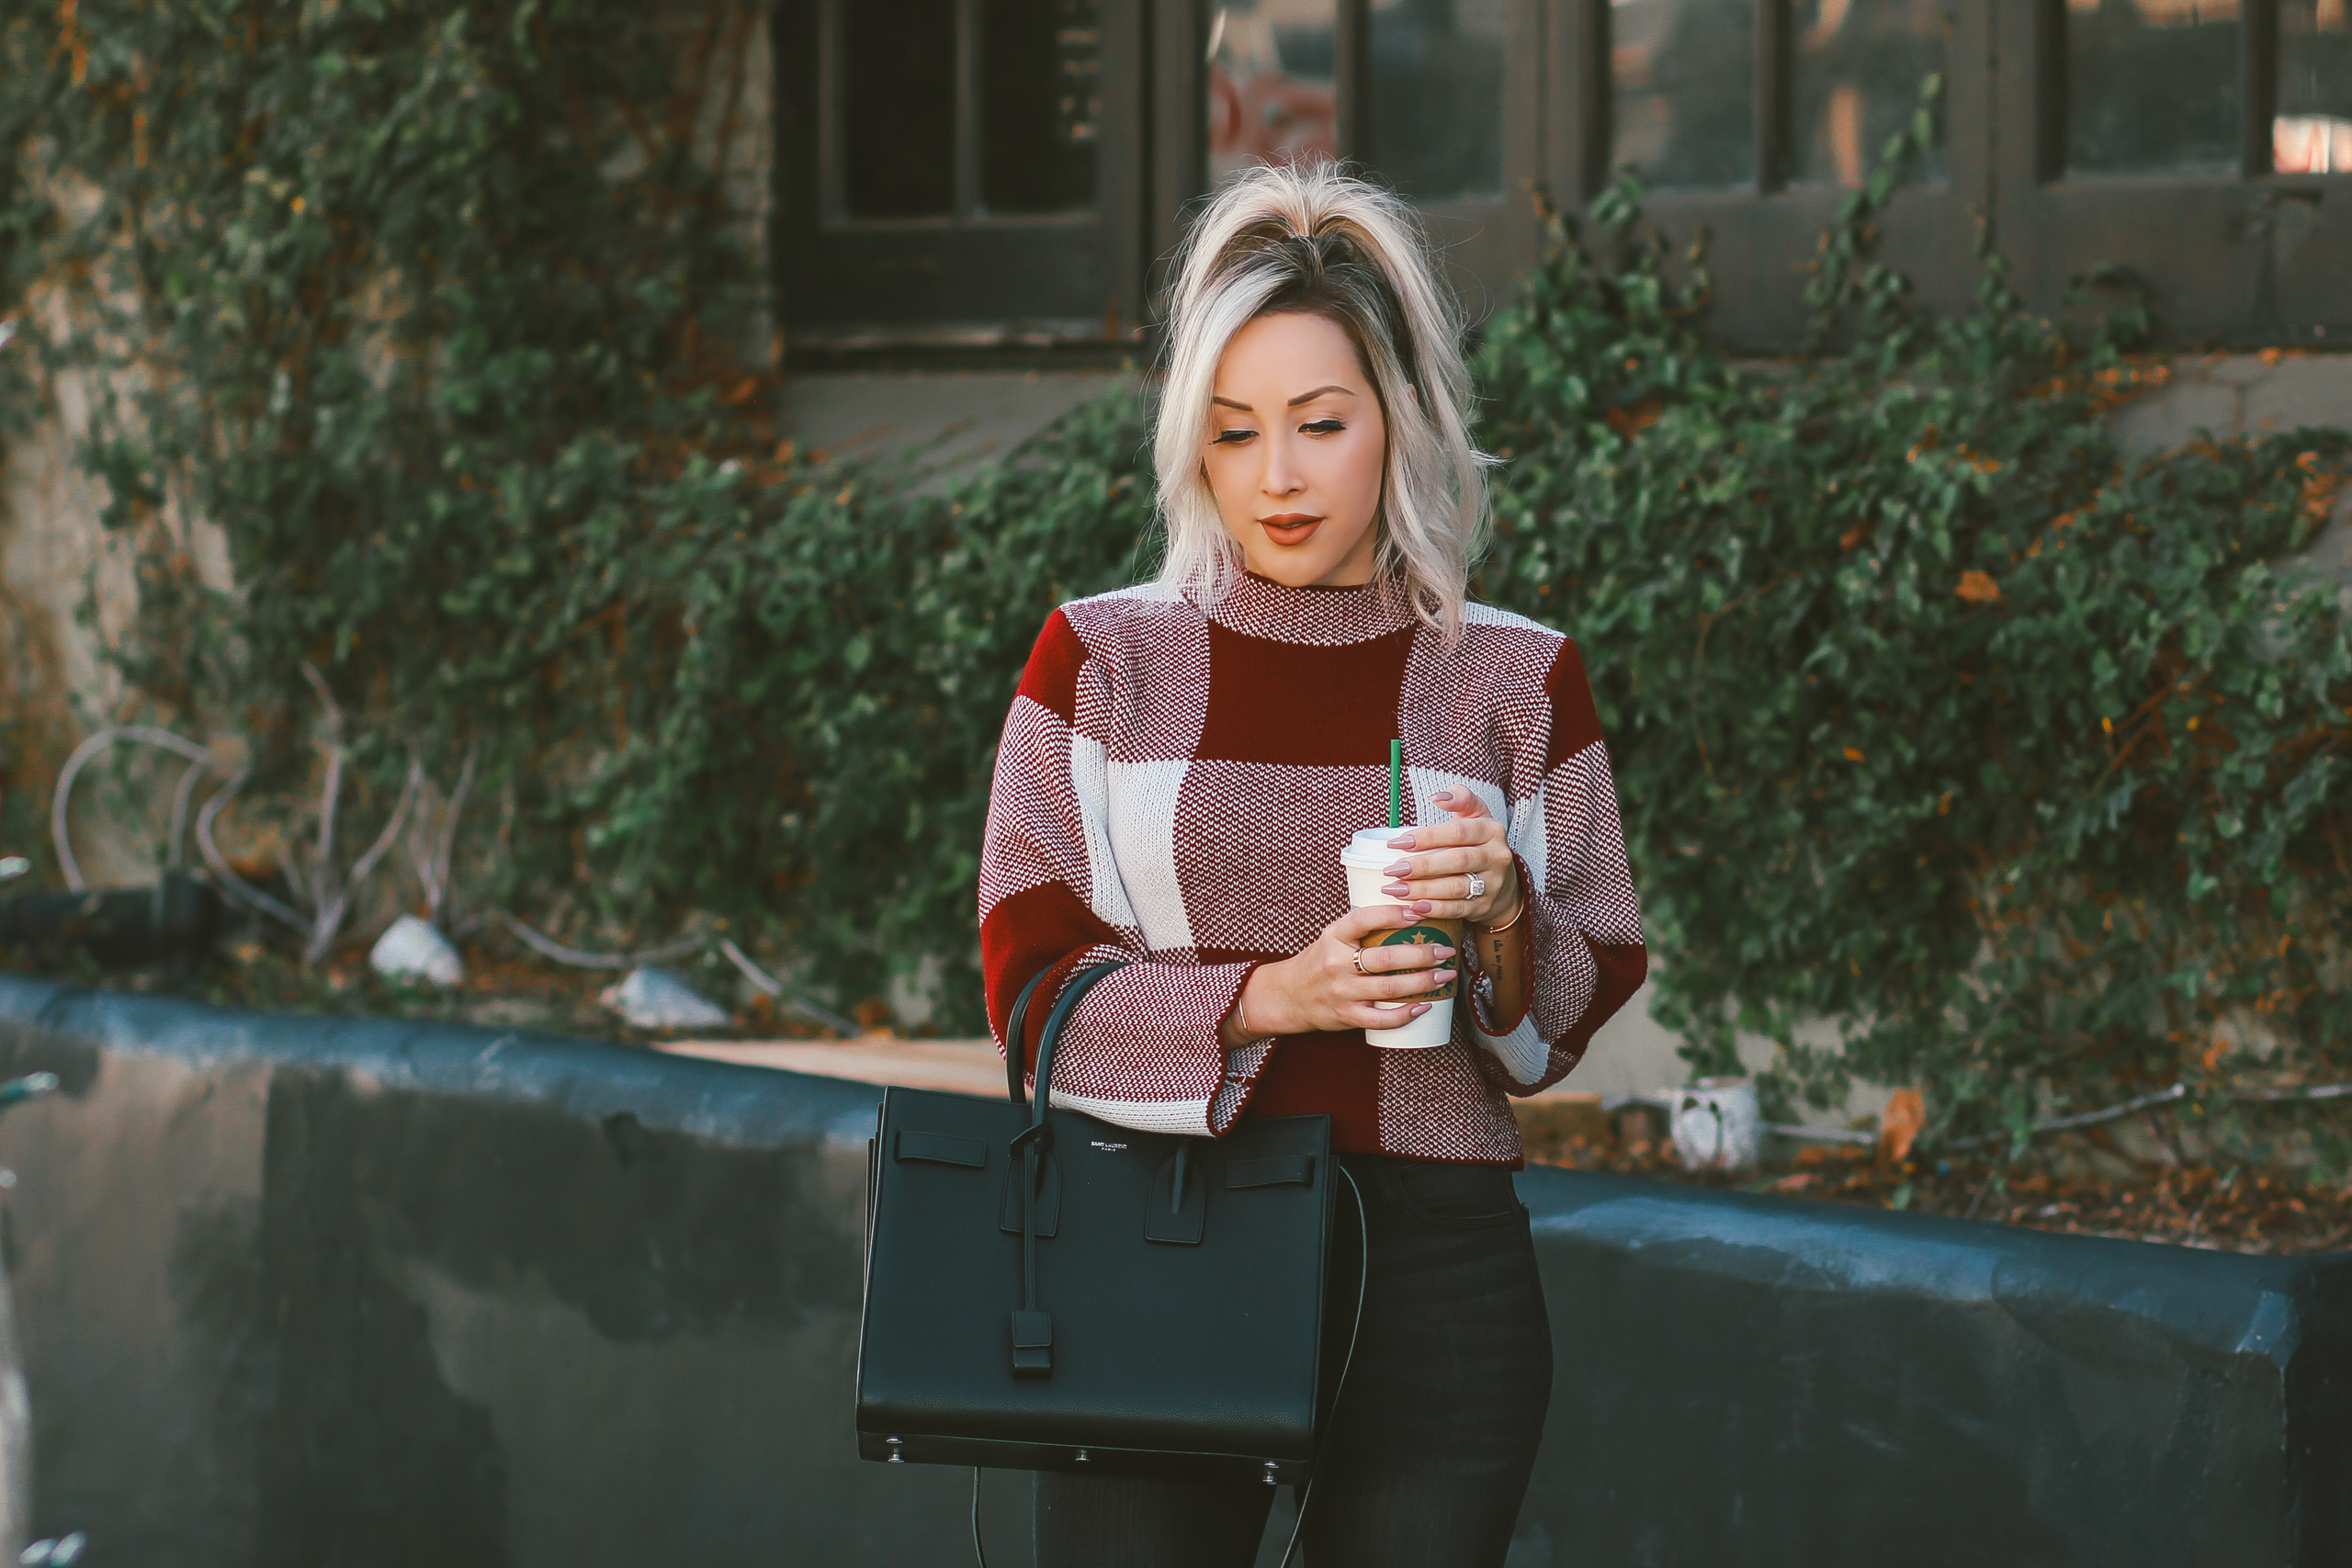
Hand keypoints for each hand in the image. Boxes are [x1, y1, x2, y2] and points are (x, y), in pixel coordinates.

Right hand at [1223, 904, 1456, 1043]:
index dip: (1393, 914)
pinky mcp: (1347, 1015)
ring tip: (1444, 976)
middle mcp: (1337, 963)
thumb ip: (1362, 928)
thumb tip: (1409, 912)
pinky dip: (1406, 1014)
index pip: (1364, 919)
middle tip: (1445, 951)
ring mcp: (1342, 992)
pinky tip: (1424, 1006)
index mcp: (1334, 937)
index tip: (1419, 912)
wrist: (1287, 996)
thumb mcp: (1332, 938)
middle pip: (1386, 957)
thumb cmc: (1318, 963)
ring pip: (1390, 987)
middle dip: (1422, 954)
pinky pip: (1381, 1019)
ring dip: (1422, 982)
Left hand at [1376, 787, 1521, 928]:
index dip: (1427, 837)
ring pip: (1456, 887)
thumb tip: (1438, 796)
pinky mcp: (1485, 906)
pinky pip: (1458, 909)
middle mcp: (1496, 857)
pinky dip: (1434, 909)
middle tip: (1392, 870)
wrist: (1503, 883)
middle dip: (1422, 866)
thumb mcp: (1476, 817)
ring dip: (1423, 890)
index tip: (1397, 842)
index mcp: (1491, 830)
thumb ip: (1461, 799)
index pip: (1458, 832)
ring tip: (1396, 889)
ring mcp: (1493, 884)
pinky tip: (1414, 907)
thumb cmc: (1478, 844)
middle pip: (1457, 860)